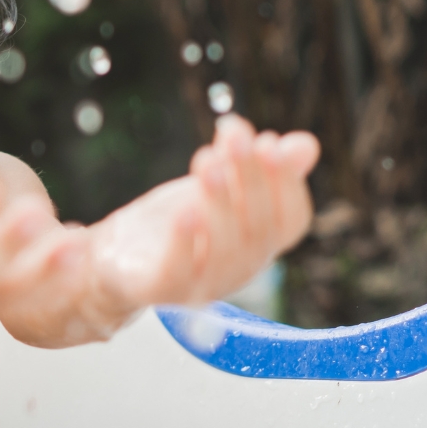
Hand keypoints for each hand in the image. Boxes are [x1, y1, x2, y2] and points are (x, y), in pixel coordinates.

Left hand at [86, 116, 317, 315]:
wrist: (121, 254)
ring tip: (208, 161)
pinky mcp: (162, 290)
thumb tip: (305, 145)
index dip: (286, 182)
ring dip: (219, 202)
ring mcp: (204, 284)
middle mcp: (241, 268)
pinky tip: (184, 211)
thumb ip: (254, 164)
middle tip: (236, 137)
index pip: (292, 219)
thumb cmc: (180, 218)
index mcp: (261, 242)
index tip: (269, 141)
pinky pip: (178, 272)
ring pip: (224, 249)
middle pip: (258, 227)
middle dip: (249, 178)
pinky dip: (184, 243)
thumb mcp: (218, 182)